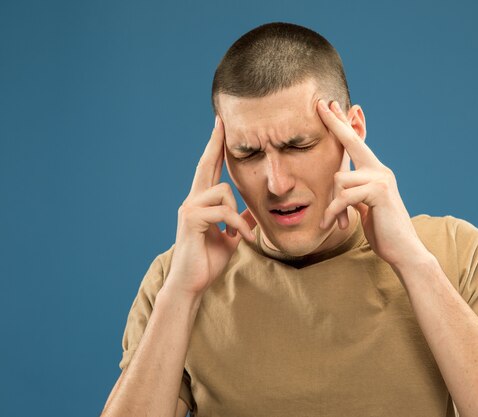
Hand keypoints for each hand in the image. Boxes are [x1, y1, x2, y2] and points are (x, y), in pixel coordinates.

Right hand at [163, 116, 256, 297]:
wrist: (192, 283)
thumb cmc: (209, 260)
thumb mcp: (231, 236)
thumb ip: (240, 221)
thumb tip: (254, 212)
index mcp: (202, 202)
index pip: (209, 170)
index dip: (215, 149)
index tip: (220, 128)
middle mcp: (192, 200)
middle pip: (205, 165)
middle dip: (215, 144)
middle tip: (221, 122)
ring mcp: (189, 208)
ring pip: (224, 192)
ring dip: (238, 215)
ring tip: (239, 234)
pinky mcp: (192, 219)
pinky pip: (223, 211)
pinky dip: (236, 225)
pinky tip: (236, 238)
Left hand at [317, 100, 431, 269]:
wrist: (403, 250)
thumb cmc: (383, 231)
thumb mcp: (365, 208)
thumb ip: (355, 193)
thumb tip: (343, 185)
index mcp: (376, 172)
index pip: (358, 144)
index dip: (344, 125)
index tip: (333, 108)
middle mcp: (381, 170)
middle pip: (353, 142)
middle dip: (336, 123)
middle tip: (322, 104)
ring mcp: (382, 179)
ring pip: (340, 179)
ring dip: (332, 204)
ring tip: (334, 222)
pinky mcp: (379, 192)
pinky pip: (344, 196)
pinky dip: (334, 212)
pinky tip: (333, 225)